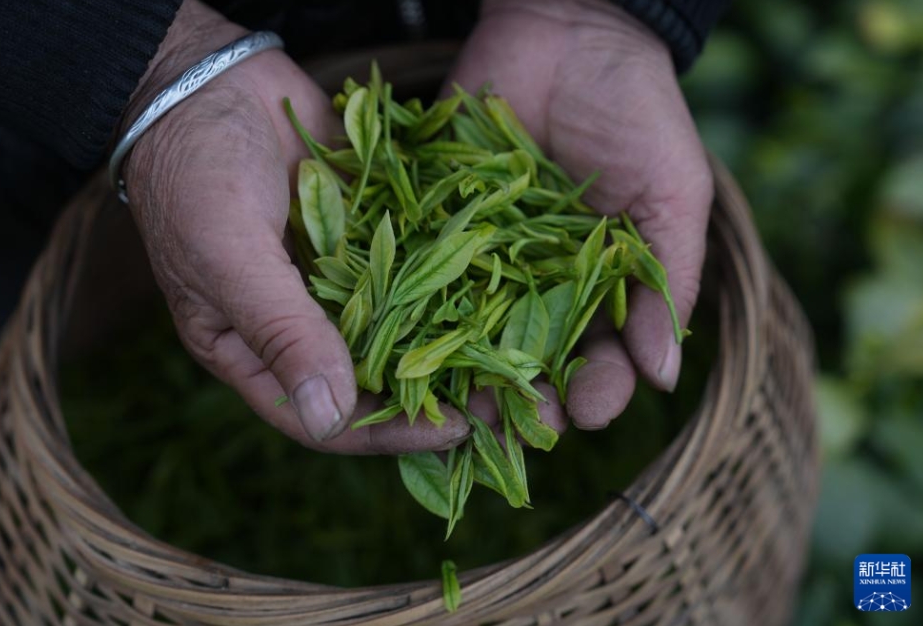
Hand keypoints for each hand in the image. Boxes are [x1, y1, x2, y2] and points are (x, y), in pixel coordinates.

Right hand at [120, 0, 468, 452]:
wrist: (207, 80)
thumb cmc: (194, 172)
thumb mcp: (228, 255)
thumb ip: (281, 330)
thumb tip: (330, 415)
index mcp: (255, 351)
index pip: (324, 418)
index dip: (386, 433)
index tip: (453, 432)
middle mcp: (305, 326)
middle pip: (376, 382)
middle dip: (439, 396)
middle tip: (508, 404)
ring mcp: (341, 280)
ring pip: (405, 328)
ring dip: (458, 345)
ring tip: (521, 356)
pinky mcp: (370, 236)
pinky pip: (415, 267)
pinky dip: (454, 278)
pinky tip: (506, 288)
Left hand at [448, 0, 712, 427]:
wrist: (569, 28)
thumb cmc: (638, 111)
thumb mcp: (673, 192)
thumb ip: (670, 280)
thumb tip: (665, 378)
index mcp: (599, 288)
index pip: (600, 357)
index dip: (596, 388)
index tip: (587, 407)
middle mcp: (536, 284)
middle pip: (526, 358)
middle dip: (521, 394)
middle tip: (510, 420)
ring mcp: (481, 256)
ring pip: (466, 328)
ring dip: (460, 368)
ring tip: (451, 401)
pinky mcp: (434, 220)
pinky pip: (419, 265)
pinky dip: (407, 300)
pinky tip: (397, 336)